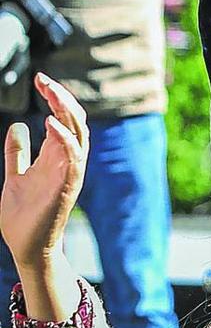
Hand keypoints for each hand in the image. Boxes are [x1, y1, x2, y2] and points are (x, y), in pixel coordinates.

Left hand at [0, 74, 87, 272]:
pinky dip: (64, 139)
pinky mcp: (67, 186)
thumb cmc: (23, 215)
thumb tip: (19, 125)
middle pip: (74, 120)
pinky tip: (49, 124)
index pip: (64, 118)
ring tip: (51, 93)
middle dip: (61, 97)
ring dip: (66, 111)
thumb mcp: (15, 176)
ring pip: (78, 133)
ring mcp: (70, 172)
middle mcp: (67, 160)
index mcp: (56, 156)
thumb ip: (18, 152)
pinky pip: (72, 157)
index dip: (55, 98)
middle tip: (44, 80)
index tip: (40, 80)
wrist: (26, 247)